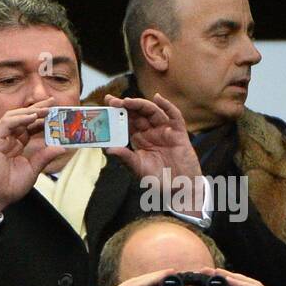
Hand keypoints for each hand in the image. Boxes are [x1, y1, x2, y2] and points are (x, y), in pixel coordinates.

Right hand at [0, 99, 62, 213]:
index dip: (43, 119)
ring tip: (45, 109)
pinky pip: (6, 124)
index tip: (58, 114)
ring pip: (14, 117)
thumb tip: (62, 147)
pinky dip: (19, 118)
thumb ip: (45, 157)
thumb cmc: (9, 187)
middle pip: (23, 118)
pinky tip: (32, 117)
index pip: (31, 127)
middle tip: (53, 102)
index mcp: (18, 145)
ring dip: (29, 111)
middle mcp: (9, 139)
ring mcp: (1, 139)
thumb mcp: (33, 170)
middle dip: (38, 109)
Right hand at [96, 267, 184, 285]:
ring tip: (169, 274)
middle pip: (137, 284)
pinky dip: (150, 280)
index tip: (169, 282)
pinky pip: (136, 284)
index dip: (153, 285)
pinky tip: (162, 277)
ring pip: (137, 282)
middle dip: (155, 279)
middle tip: (171, 274)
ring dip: (154, 277)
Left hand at [104, 93, 204, 215]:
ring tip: (127, 101)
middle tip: (111, 100)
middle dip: (125, 105)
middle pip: (137, 114)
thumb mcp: (138, 169)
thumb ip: (126, 158)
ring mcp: (165, 131)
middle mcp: (150, 132)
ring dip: (140, 105)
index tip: (106, 104)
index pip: (126, 122)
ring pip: (152, 112)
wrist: (180, 187)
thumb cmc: (158, 179)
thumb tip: (108, 149)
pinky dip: (167, 106)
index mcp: (139, 139)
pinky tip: (158, 98)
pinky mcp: (179, 133)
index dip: (117, 112)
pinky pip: (174, 116)